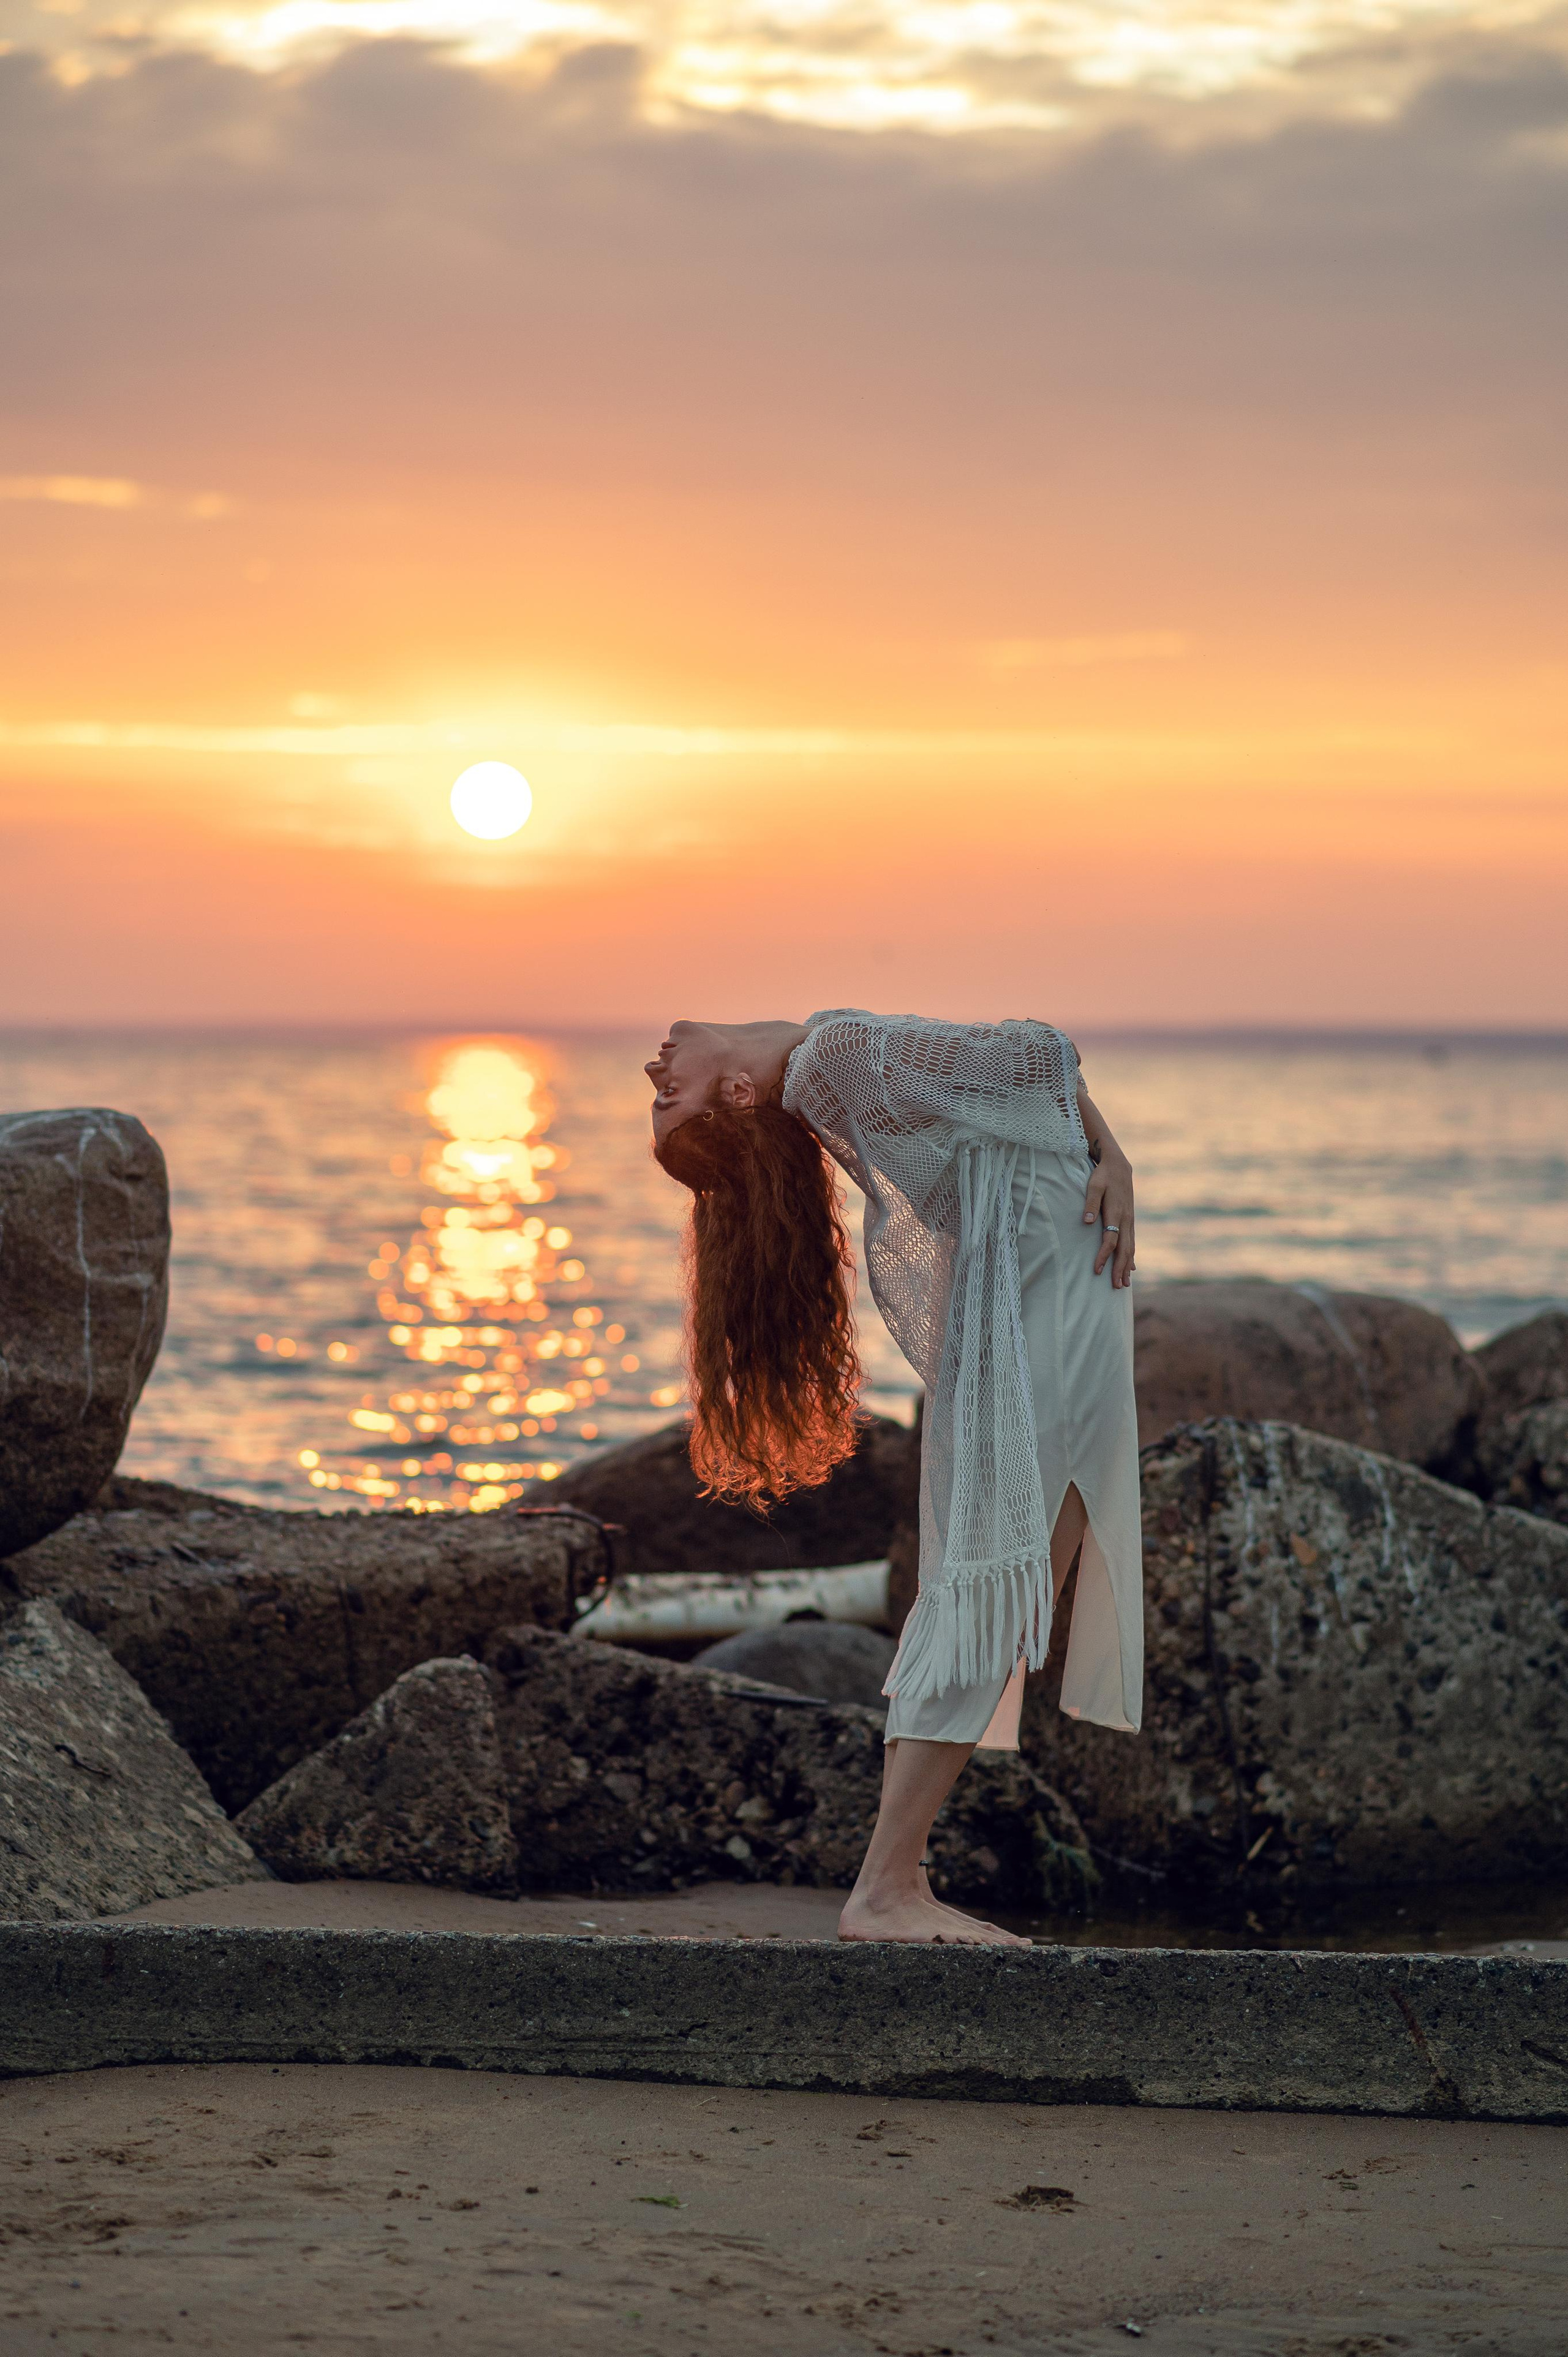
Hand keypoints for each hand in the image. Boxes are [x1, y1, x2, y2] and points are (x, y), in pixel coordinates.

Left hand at [1084, 1151, 1135, 1287]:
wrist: (1118, 1165)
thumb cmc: (1103, 1175)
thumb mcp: (1093, 1184)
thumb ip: (1090, 1203)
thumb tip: (1087, 1221)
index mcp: (1116, 1212)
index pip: (1110, 1240)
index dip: (1104, 1256)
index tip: (1097, 1270)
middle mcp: (1126, 1219)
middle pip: (1124, 1249)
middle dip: (1120, 1269)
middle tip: (1117, 1287)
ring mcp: (1130, 1220)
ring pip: (1130, 1247)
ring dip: (1127, 1266)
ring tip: (1125, 1284)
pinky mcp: (1130, 1219)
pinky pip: (1132, 1241)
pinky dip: (1132, 1256)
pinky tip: (1131, 1267)